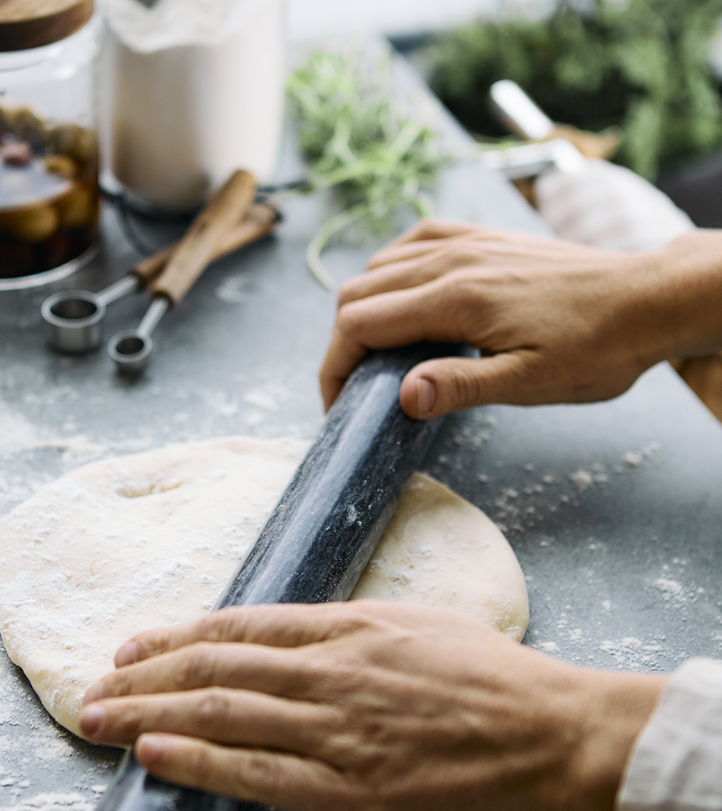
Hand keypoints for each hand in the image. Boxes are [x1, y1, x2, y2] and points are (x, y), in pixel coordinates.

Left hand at [79, 601, 664, 810]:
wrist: (561, 735)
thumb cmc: (502, 682)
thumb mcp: (425, 628)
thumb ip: (359, 633)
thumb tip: (309, 639)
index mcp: (351, 628)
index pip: (243, 626)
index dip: (180, 634)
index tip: (136, 644)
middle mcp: (331, 671)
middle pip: (216, 666)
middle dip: (146, 674)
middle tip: (96, 683)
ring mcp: (337, 729)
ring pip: (222, 713)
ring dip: (149, 713)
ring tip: (97, 716)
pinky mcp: (351, 791)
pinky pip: (259, 772)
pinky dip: (199, 761)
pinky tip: (153, 754)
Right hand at [319, 221, 721, 416]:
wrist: (645, 299)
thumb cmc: (595, 348)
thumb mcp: (531, 382)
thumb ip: (462, 387)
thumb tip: (403, 397)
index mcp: (456, 298)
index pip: (359, 324)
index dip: (333, 367)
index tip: (336, 405)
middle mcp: (452, 260)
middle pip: (357, 293)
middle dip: (340, 345)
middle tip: (352, 389)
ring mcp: (465, 241)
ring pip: (378, 267)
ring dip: (362, 310)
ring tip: (375, 355)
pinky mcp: (481, 237)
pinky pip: (411, 243)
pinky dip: (389, 272)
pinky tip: (402, 298)